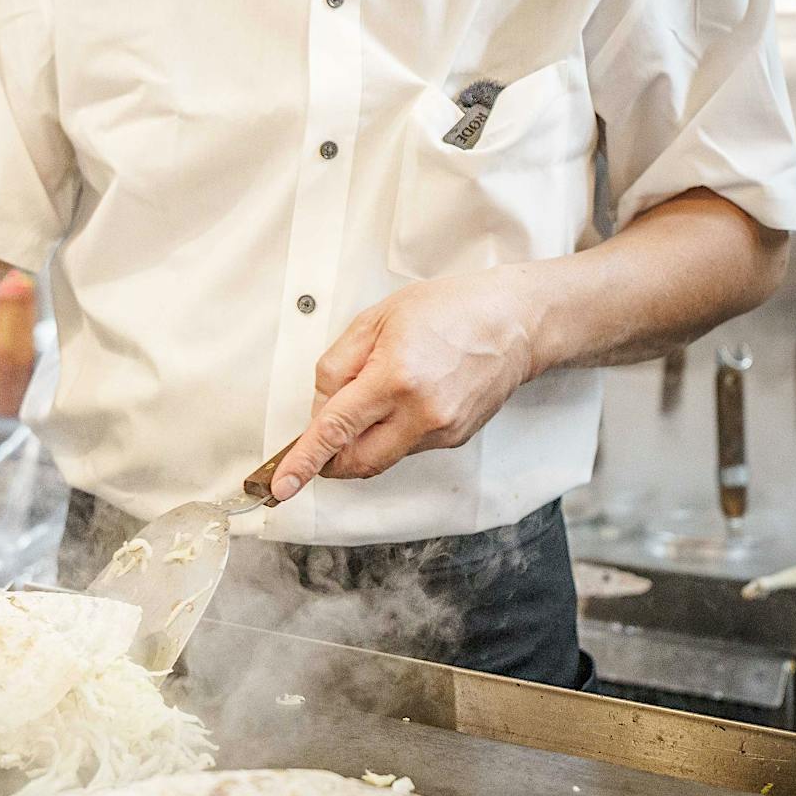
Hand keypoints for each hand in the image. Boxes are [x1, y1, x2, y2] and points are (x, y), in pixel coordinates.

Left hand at [270, 272, 538, 497]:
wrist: (514, 322)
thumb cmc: (447, 310)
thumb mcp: (377, 319)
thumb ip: (338, 365)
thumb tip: (320, 408)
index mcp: (394, 378)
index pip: (336, 430)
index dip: (304, 461)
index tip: (281, 486)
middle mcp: (421, 414)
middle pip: (356, 461)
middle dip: (329, 459)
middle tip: (318, 439)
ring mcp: (442, 431)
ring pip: (381, 457)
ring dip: (361, 441)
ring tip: (373, 394)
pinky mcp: (455, 439)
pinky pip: (406, 448)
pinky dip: (389, 434)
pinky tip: (402, 399)